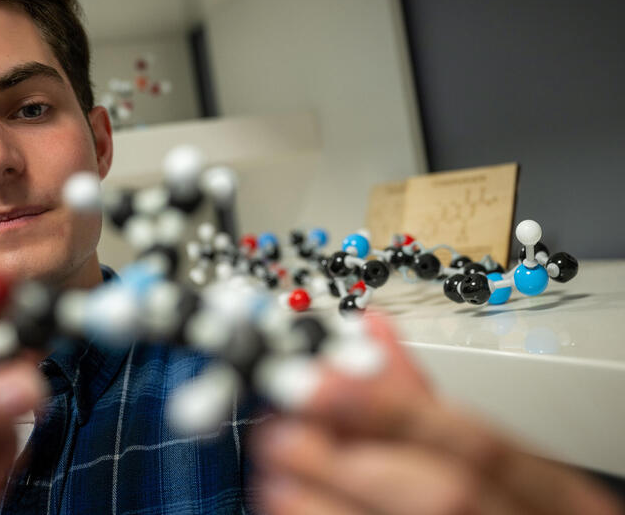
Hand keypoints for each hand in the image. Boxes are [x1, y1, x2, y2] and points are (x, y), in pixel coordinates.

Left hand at [251, 315, 622, 514]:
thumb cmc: (503, 509)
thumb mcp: (492, 462)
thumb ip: (426, 401)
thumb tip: (369, 331)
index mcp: (551, 493)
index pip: (477, 440)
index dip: (391, 406)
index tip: (320, 377)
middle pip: (444, 493)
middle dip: (353, 457)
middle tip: (283, 428)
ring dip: (322, 496)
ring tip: (275, 467)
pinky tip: (288, 501)